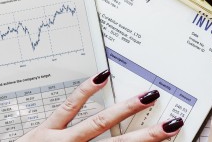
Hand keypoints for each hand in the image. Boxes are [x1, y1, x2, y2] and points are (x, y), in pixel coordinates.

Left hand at [17, 72, 182, 141]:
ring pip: (97, 124)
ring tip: (147, 97)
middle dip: (146, 135)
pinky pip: (66, 109)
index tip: (167, 136)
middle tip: (170, 124)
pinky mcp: (41, 133)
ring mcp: (57, 141)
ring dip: (124, 110)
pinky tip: (100, 77)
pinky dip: (85, 92)